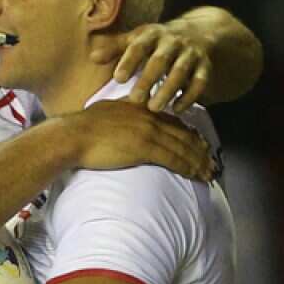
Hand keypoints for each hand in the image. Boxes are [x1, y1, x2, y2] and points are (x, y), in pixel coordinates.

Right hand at [63, 100, 213, 180]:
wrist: (72, 136)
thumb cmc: (80, 129)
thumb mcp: (104, 111)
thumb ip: (119, 112)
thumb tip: (118, 116)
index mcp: (141, 108)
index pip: (173, 121)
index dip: (189, 134)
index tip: (199, 144)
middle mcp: (149, 116)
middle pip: (184, 133)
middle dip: (201, 149)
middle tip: (212, 162)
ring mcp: (149, 131)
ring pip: (184, 147)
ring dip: (200, 161)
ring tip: (209, 173)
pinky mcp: (145, 147)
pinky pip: (175, 158)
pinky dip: (189, 167)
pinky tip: (196, 175)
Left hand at [90, 22, 211, 112]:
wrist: (197, 32)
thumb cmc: (155, 42)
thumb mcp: (134, 40)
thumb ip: (114, 49)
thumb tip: (92, 57)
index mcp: (152, 34)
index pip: (139, 46)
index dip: (129, 61)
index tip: (118, 78)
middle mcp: (173, 41)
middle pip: (160, 60)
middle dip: (148, 79)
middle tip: (135, 99)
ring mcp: (191, 53)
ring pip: (181, 71)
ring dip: (169, 89)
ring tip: (155, 108)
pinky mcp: (205, 66)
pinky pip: (200, 81)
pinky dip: (190, 96)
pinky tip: (178, 110)